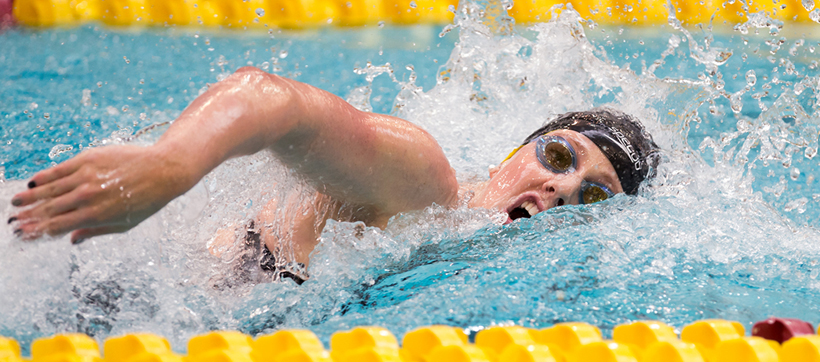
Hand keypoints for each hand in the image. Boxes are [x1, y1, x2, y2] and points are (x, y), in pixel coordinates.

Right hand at [9, 144, 193, 242]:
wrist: (163, 170)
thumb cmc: (146, 201)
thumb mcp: (124, 224)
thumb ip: (95, 232)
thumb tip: (71, 240)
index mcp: (95, 216)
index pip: (57, 226)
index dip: (37, 231)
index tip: (23, 234)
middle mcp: (87, 196)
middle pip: (49, 209)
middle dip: (28, 217)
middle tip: (12, 222)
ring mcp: (86, 176)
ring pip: (50, 189)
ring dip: (30, 197)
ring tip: (16, 203)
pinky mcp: (88, 158)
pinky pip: (60, 169)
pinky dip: (44, 176)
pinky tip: (32, 182)